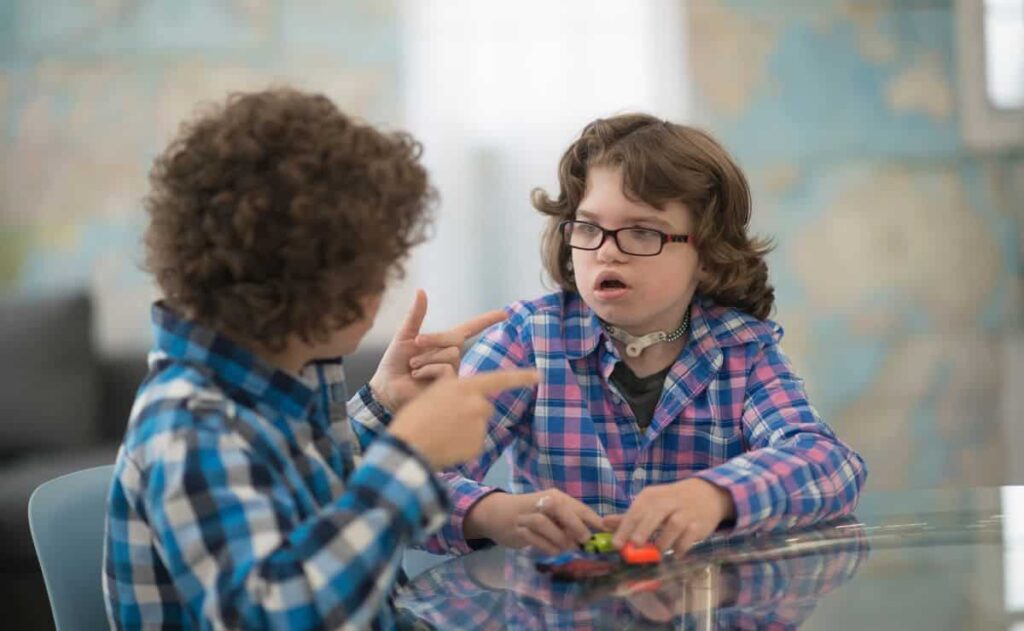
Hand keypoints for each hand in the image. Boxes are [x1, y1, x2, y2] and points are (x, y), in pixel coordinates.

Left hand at [368, 289, 506, 410]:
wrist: (387, 386)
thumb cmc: (395, 362)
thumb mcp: (405, 335)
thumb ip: (416, 315)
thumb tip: (421, 291)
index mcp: (444, 342)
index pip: (471, 328)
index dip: (487, 320)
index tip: (505, 313)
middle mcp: (452, 356)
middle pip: (454, 340)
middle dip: (433, 340)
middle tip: (415, 345)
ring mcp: (452, 372)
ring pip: (450, 355)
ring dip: (425, 358)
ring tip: (413, 367)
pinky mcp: (449, 386)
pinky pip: (445, 369)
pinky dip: (426, 370)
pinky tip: (418, 377)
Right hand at [388, 369, 536, 469]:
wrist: (408, 446)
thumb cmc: (414, 418)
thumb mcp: (433, 394)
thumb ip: (454, 390)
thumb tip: (469, 395)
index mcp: (465, 386)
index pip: (500, 379)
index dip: (520, 377)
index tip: (537, 375)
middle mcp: (477, 404)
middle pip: (484, 407)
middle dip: (471, 412)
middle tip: (445, 420)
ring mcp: (479, 426)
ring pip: (479, 426)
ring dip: (466, 430)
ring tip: (441, 434)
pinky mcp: (477, 445)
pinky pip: (474, 444)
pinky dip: (464, 446)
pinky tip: (447, 447)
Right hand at [464, 489, 606, 553]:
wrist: (499, 513)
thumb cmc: (533, 513)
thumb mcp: (553, 512)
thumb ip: (571, 520)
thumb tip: (595, 535)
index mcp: (555, 496)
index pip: (577, 506)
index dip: (593, 519)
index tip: (605, 532)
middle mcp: (541, 502)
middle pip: (559, 508)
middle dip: (575, 525)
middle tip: (584, 540)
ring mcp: (527, 515)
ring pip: (544, 523)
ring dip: (559, 539)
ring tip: (567, 548)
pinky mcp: (517, 529)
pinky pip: (533, 538)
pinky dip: (547, 547)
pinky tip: (554, 551)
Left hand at [605, 478, 734, 552]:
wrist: (705, 494)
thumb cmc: (671, 502)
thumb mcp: (649, 504)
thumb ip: (627, 517)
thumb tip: (603, 524)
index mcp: (651, 496)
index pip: (636, 511)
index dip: (625, 528)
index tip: (617, 544)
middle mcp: (668, 501)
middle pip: (654, 514)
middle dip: (644, 530)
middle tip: (635, 545)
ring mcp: (685, 512)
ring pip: (674, 525)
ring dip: (664, 540)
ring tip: (657, 551)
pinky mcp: (699, 523)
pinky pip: (689, 536)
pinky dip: (681, 546)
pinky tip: (675, 553)